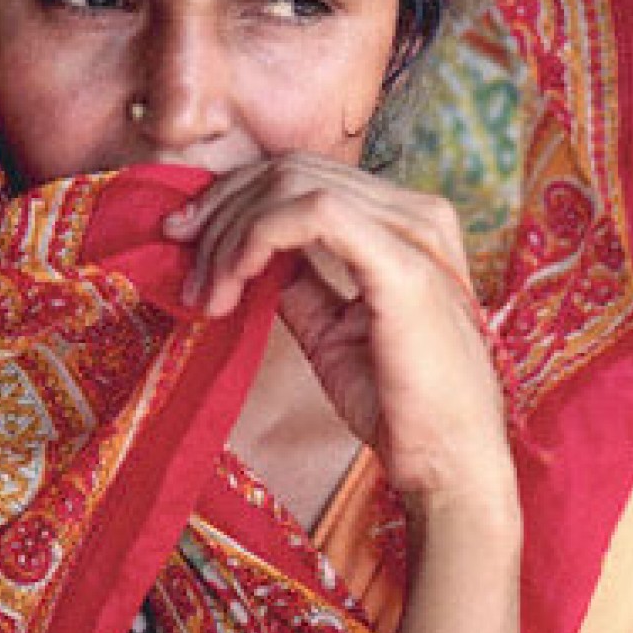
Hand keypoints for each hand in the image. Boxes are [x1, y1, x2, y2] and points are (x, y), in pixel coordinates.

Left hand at [164, 155, 515, 511]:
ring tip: (208, 292)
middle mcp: (418, 212)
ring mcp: (415, 230)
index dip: (236, 198)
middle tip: (183, 261)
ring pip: (292, 183)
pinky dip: (256, 237)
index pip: (306, 176)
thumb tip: (249, 258)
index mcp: (408, 223)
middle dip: (221, 209)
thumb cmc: (400, 406)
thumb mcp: (334, 331)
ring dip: (231, 233)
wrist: (449, 463)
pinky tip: (236, 281)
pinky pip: (310, 212)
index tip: (186, 239)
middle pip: (292, 169)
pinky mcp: (402, 261)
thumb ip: (300, 283)